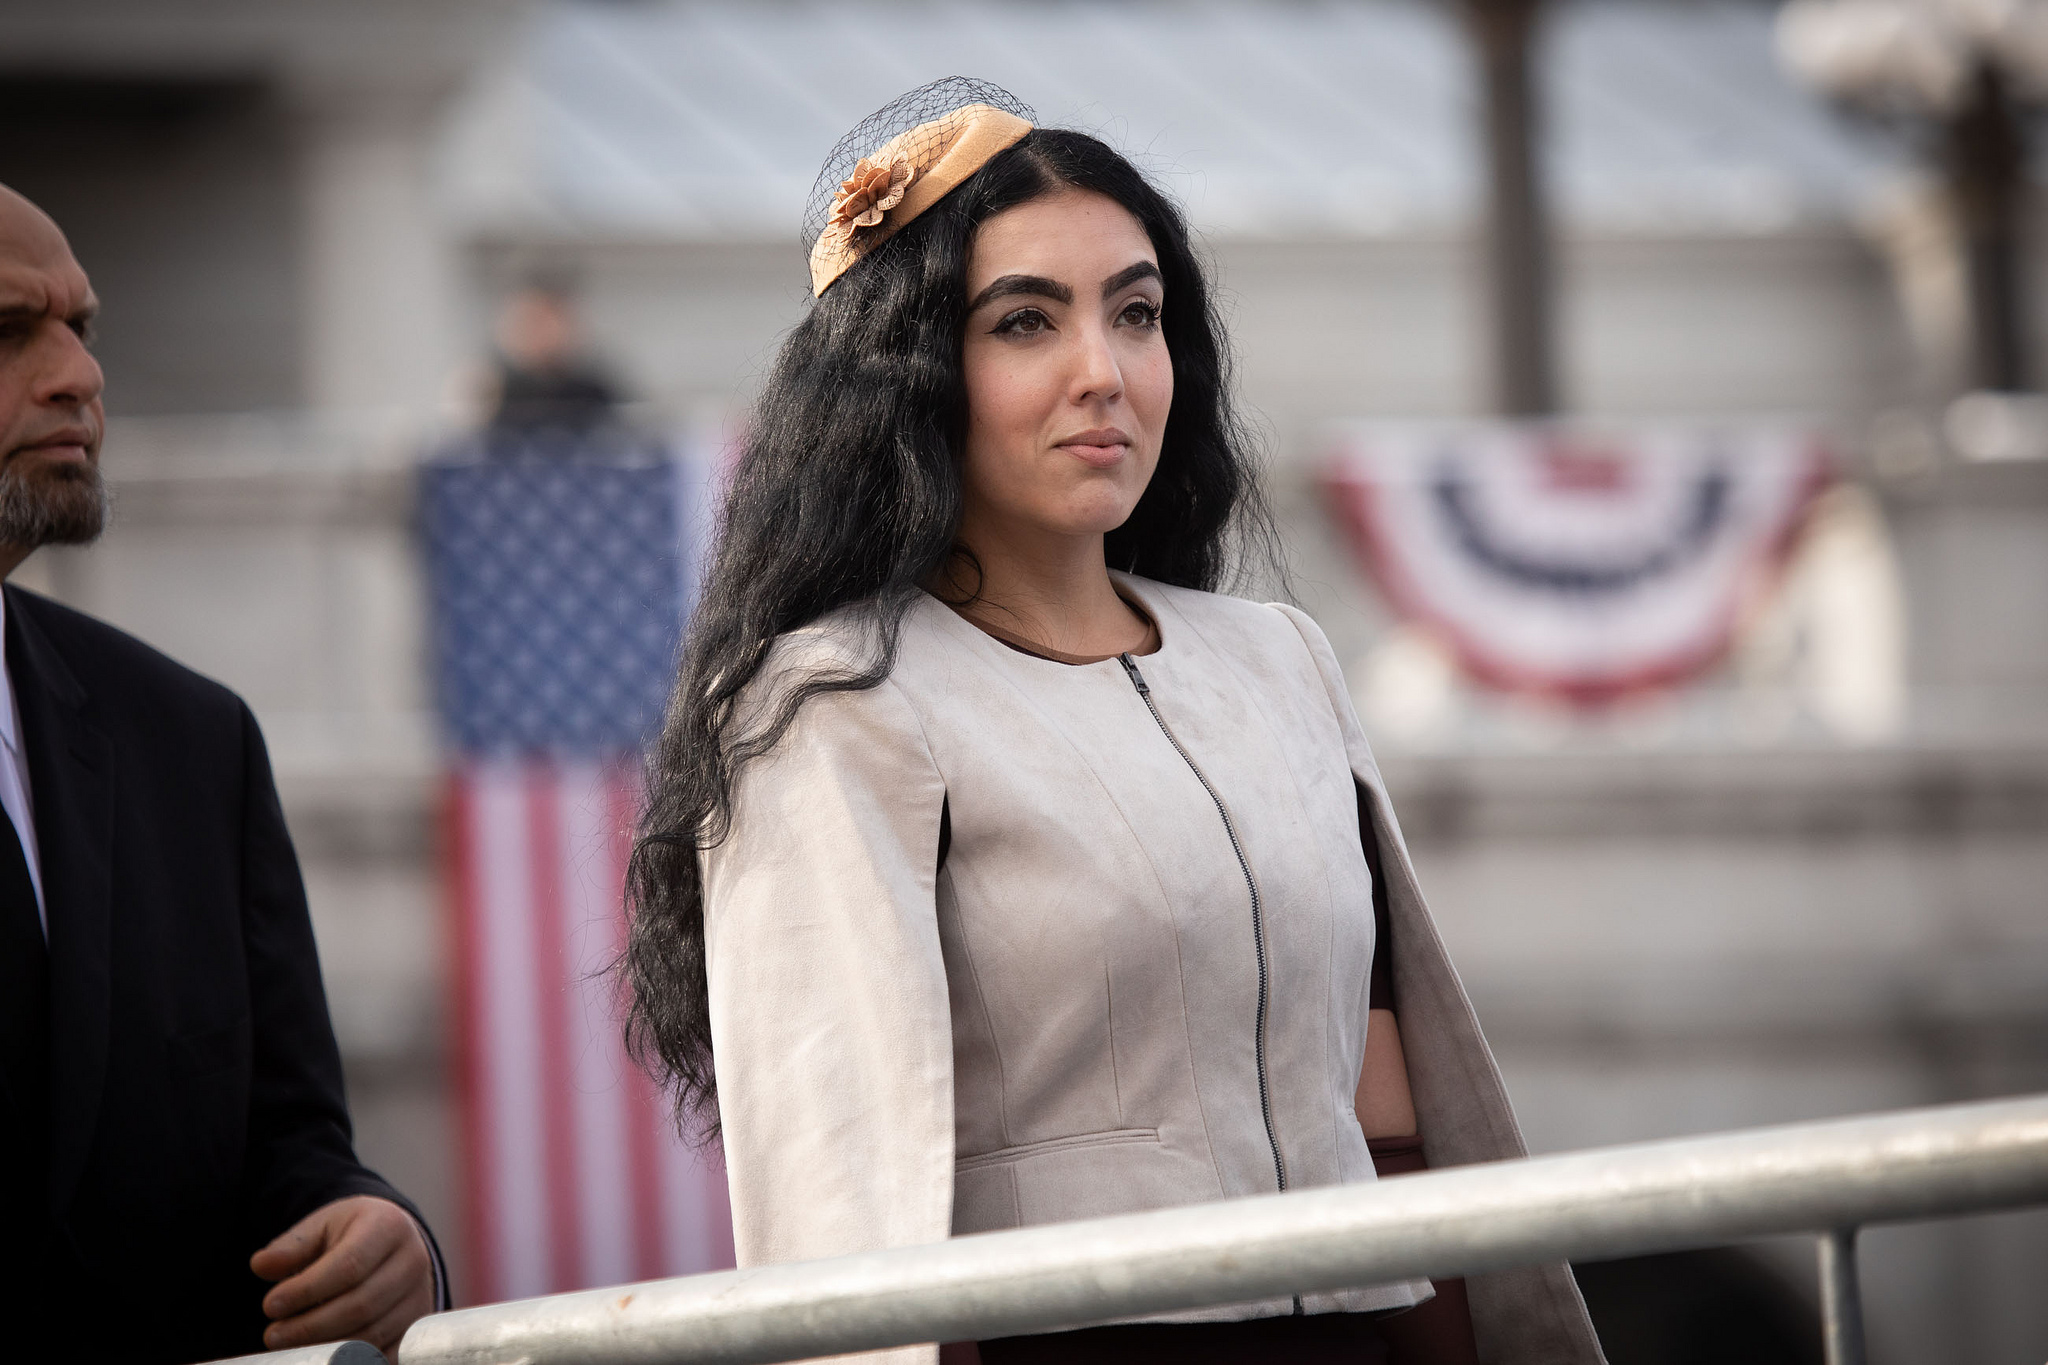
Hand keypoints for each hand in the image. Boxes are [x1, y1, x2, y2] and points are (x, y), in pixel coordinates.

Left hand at [251, 1194, 435, 1352]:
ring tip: (290, 1346)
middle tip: (272, 1335)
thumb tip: (261, 1265)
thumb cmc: (351, 1234)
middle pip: (361, 1305)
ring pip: (372, 1334)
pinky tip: (322, 1355)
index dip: (307, 1290)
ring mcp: (419, 1296)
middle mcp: (413, 1261)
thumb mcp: (323, 1227)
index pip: (349, 1266)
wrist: (393, 1242)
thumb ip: (293, 1246)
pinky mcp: (416, 1325)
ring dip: (326, 1347)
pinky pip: (385, 1353)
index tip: (270, 1305)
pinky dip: (351, 1358)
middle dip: (310, 1326)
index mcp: (389, 1227)